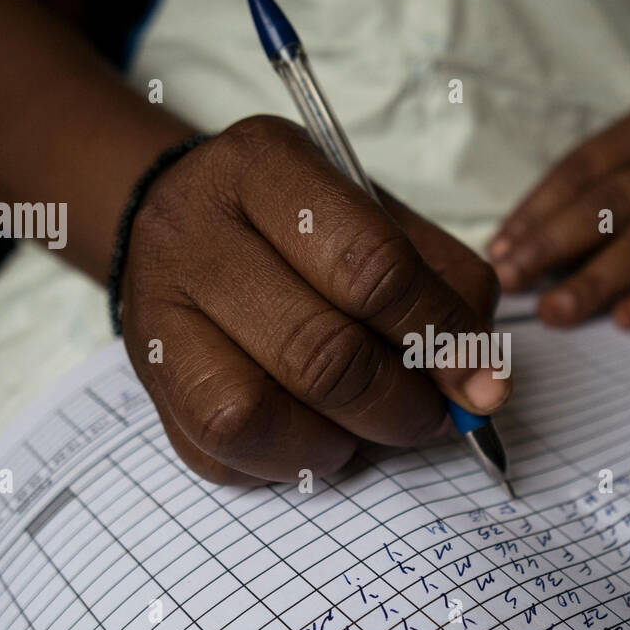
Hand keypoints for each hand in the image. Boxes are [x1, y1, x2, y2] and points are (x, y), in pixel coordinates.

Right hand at [120, 115, 506, 484]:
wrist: (174, 223)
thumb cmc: (295, 221)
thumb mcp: (374, 213)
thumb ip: (441, 283)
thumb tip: (482, 382)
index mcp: (263, 167)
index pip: (370, 265)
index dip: (439, 336)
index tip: (484, 382)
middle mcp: (193, 234)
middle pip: (317, 351)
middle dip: (400, 405)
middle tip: (437, 417)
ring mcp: (154, 313)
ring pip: (255, 414)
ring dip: (341, 442)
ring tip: (373, 428)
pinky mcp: (145, 383)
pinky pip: (223, 453)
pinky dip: (291, 462)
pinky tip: (319, 435)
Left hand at [488, 102, 629, 328]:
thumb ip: (580, 195)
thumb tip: (512, 249)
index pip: (580, 170)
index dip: (535, 212)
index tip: (499, 251)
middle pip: (610, 206)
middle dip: (552, 248)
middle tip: (512, 282)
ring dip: (595, 282)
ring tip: (554, 311)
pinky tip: (622, 319)